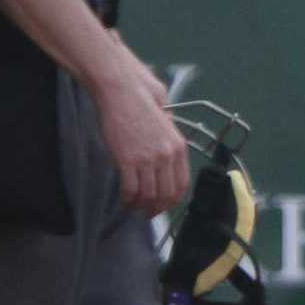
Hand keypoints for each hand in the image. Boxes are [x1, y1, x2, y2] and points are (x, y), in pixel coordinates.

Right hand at [97, 55, 191, 216]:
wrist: (123, 91)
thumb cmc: (142, 101)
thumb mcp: (166, 121)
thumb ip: (168, 139)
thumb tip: (167, 153)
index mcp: (179, 147)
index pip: (182, 185)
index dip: (173, 201)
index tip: (164, 206)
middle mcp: (167, 155)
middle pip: (166, 194)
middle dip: (157, 209)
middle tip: (148, 214)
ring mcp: (148, 158)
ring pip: (148, 195)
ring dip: (141, 206)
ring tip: (134, 208)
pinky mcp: (128, 159)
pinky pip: (131, 189)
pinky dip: (128, 200)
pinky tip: (124, 200)